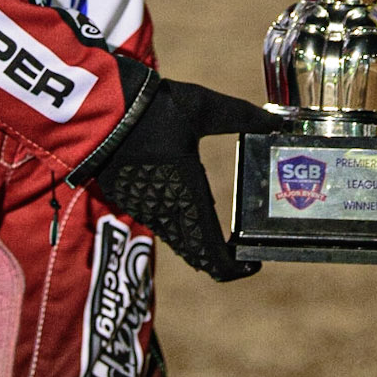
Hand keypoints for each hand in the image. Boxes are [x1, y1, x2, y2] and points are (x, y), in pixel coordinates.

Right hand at [92, 76, 273, 280]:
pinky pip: (159, 223)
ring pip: (177, 240)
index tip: (253, 261)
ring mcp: (143, 207)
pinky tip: (188, 205)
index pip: (212, 254)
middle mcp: (165, 211)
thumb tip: (276, 124)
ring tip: (221, 232)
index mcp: (188, 196)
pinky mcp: (127, 196)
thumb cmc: (155, 109)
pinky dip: (179, 226)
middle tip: (241, 249)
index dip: (234, 268)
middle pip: (196, 255)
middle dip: (220, 258)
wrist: (100, 107)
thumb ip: (242, 117)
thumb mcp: (205, 108)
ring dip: (199, 242)